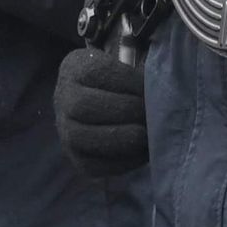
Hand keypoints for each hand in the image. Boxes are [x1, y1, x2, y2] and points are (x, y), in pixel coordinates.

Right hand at [53, 43, 149, 175]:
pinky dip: (123, 160)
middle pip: (85, 106)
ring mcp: (66, 130)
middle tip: (150, 113)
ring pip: (83, 137)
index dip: (129, 81)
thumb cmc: (123, 81)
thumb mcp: (126, 62)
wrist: (102, 103)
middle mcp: (63, 98)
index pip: (98, 72)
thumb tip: (164, 77)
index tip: (152, 86)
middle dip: (125, 110)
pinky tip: (143, 151)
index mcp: (75, 68)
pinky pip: (95, 164)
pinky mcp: (77, 158)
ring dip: (122, 137)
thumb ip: (141, 66)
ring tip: (147, 134)